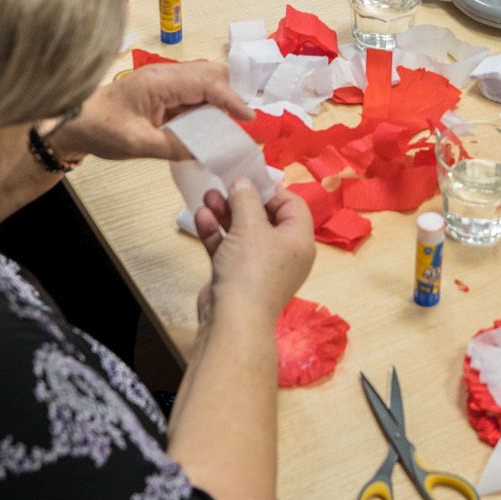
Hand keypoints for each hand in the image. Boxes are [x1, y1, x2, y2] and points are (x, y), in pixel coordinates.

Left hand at [66, 61, 252, 164]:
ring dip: (218, 99)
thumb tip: (207, 150)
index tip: (248, 118)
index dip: (231, 100)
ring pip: (204, 80)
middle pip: (211, 73)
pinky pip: (192, 91)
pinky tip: (206, 124)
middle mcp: (165, 74)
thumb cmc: (100, 129)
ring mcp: (163, 80)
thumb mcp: (139, 144)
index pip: (208, 82)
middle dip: (229, 94)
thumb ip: (175, 146)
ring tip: (226, 125)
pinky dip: (205, 104)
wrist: (73, 122)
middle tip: (239, 121)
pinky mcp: (161, 89)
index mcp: (160, 82)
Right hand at [192, 180, 314, 324]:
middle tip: (223, 186)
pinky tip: (201, 218)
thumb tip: (243, 183)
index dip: (272, 190)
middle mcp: (283, 253)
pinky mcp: (237, 277)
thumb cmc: (251, 269)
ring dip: (225, 214)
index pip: (292, 205)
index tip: (249, 178)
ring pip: (243, 232)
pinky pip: (229, 248)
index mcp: (298, 240)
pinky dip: (217, 234)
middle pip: (265, 217)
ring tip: (207, 197)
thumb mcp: (250, 226)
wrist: (232, 320)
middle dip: (241, 200)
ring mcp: (259, 266)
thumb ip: (246, 199)